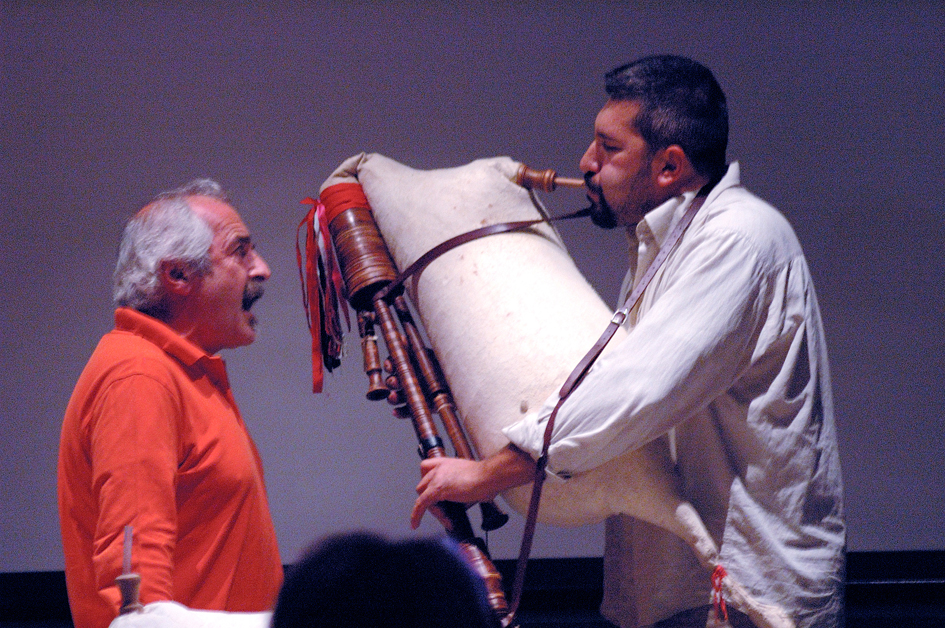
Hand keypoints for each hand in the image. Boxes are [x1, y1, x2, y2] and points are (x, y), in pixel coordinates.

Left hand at [410, 445, 536, 528]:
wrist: (489, 476)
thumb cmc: (487, 477)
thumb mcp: (471, 477)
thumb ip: (463, 485)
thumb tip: (468, 496)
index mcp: (447, 463)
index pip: (426, 468)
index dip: (426, 481)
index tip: (429, 491)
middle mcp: (439, 468)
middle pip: (423, 485)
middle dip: (430, 500)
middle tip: (444, 511)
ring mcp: (437, 478)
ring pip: (423, 496)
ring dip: (432, 510)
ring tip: (446, 519)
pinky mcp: (437, 489)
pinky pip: (421, 503)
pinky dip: (416, 514)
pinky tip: (415, 523)